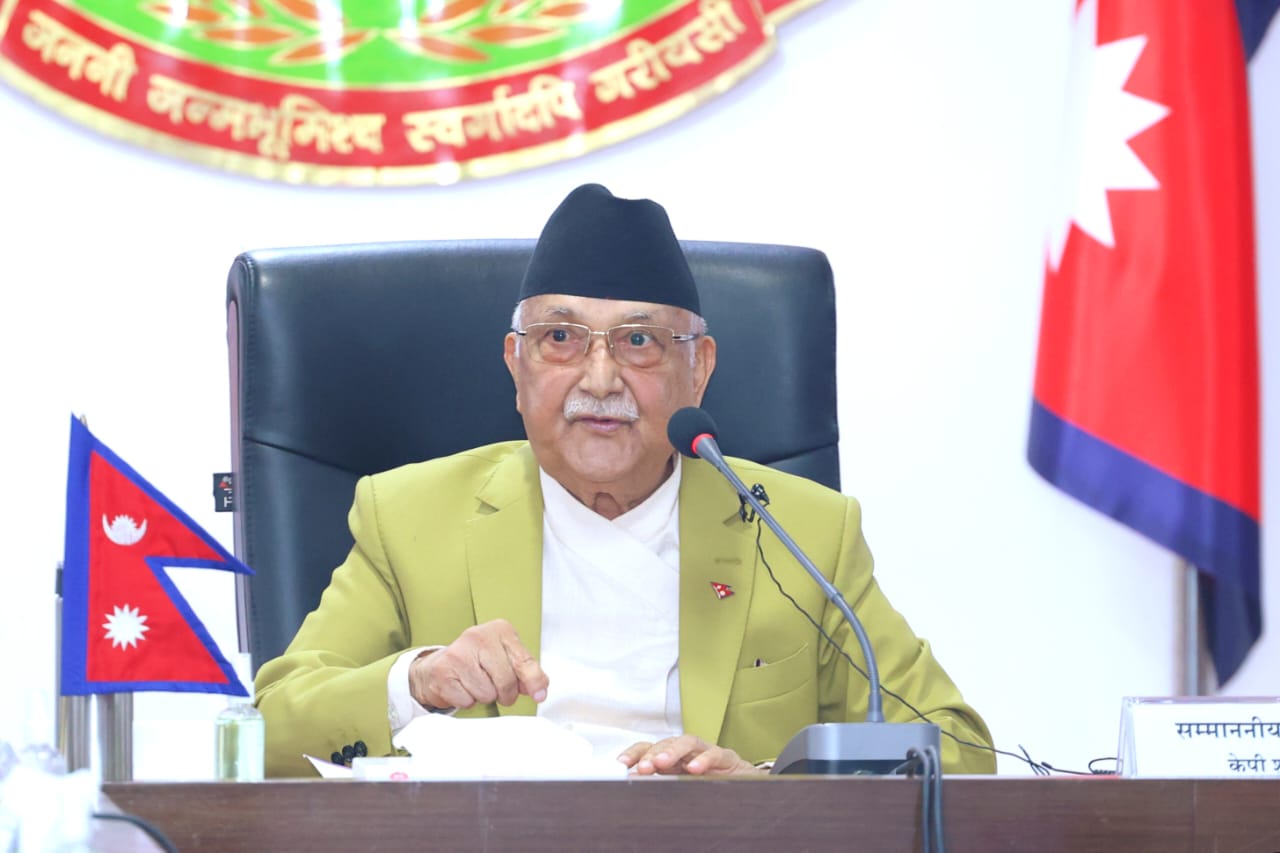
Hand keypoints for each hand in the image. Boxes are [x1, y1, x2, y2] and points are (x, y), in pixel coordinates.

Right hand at [408, 619, 548, 709]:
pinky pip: (467, 701)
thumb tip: (539, 691)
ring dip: (483, 696)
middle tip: (496, 687)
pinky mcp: (442, 672)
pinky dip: (466, 701)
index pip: (524, 661)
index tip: (539, 695)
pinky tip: (461, 687)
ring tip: (475, 683)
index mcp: (499, 630)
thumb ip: (525, 671)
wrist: (439, 666)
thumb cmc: (478, 661)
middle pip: (506, 682)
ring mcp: (457, 653)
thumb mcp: (505, 658)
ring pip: (486, 694)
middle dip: (505, 693)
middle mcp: (478, 636)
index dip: (534, 682)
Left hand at [617, 735, 762, 775]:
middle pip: (666, 743)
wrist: (744, 786)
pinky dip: (704, 760)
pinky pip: (715, 754)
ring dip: (672, 751)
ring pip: (688, 742)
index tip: (621, 764)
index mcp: (673, 759)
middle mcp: (687, 752)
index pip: (650, 749)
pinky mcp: (727, 759)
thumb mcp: (681, 787)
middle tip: (641, 767)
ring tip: (661, 762)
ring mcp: (706, 752)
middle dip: (651, 754)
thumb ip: (660, 785)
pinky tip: (695, 769)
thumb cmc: (709, 785)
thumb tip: (633, 786)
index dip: (635, 754)